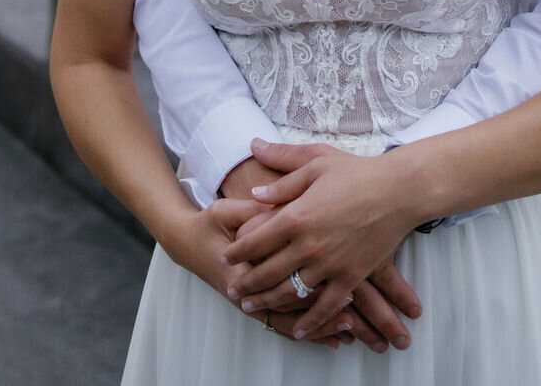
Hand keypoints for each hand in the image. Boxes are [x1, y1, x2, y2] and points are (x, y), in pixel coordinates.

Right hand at [162, 197, 348, 349]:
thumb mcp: (226, 210)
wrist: (186, 244)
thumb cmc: (208, 225)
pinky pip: (283, 324)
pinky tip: (330, 336)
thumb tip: (274, 203)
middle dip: (322, 308)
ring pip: (289, 320)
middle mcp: (249, 291)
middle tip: (354, 309)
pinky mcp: (256, 306)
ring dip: (319, 324)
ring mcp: (252, 301)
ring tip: (349, 327)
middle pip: (289, 304)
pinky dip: (307, 330)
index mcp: (244, 265)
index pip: (280, 278)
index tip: (341, 281)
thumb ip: (251, 209)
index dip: (311, 281)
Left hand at [224, 139, 424, 340]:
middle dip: (245, 283)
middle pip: (266, 272)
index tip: (226, 257)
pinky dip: (309, 321)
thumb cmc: (357, 171)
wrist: (399, 190)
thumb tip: (254, 187)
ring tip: (251, 307)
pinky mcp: (350, 277)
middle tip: (232, 290)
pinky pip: (325, 306)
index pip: (255, 240)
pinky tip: (298, 330)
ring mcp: (330, 265)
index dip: (237, 250)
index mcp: (297, 215)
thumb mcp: (316, 161)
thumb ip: (282, 171)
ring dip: (267, 302)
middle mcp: (308, 245)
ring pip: (289, 292)